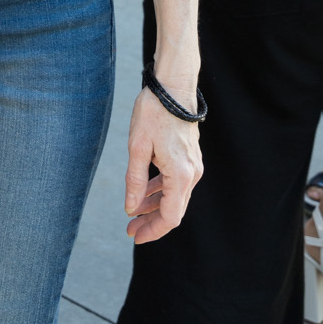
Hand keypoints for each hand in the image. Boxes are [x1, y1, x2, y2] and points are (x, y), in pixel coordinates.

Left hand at [124, 81, 202, 242]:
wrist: (173, 87)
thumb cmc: (154, 113)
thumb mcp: (137, 147)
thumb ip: (136, 180)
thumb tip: (131, 207)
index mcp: (180, 175)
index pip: (170, 217)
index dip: (153, 230)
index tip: (134, 236)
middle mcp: (191, 174)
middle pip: (173, 210)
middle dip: (151, 222)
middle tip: (129, 228)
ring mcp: (192, 166)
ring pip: (174, 197)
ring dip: (154, 206)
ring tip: (133, 212)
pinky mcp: (189, 158)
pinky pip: (175, 183)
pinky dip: (160, 191)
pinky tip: (145, 193)